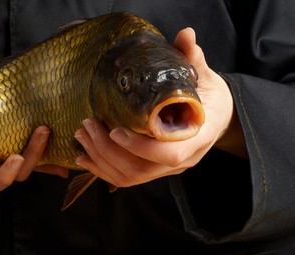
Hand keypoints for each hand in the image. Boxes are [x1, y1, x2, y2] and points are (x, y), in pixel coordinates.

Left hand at [74, 27, 245, 187]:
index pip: (168, 154)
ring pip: (129, 176)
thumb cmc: (209, 98)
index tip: (115, 130)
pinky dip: (101, 170)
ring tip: (81, 135)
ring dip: (100, 158)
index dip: (140, 147)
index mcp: (196, 137)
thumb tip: (185, 34)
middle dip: (108, 150)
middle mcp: (182, 159)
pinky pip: (125, 179)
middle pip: (140, 168)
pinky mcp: (154, 170)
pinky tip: (83, 157)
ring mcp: (167, 169)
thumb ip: (192, 59)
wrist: (214, 118)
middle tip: (87, 125)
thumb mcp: (205, 78)